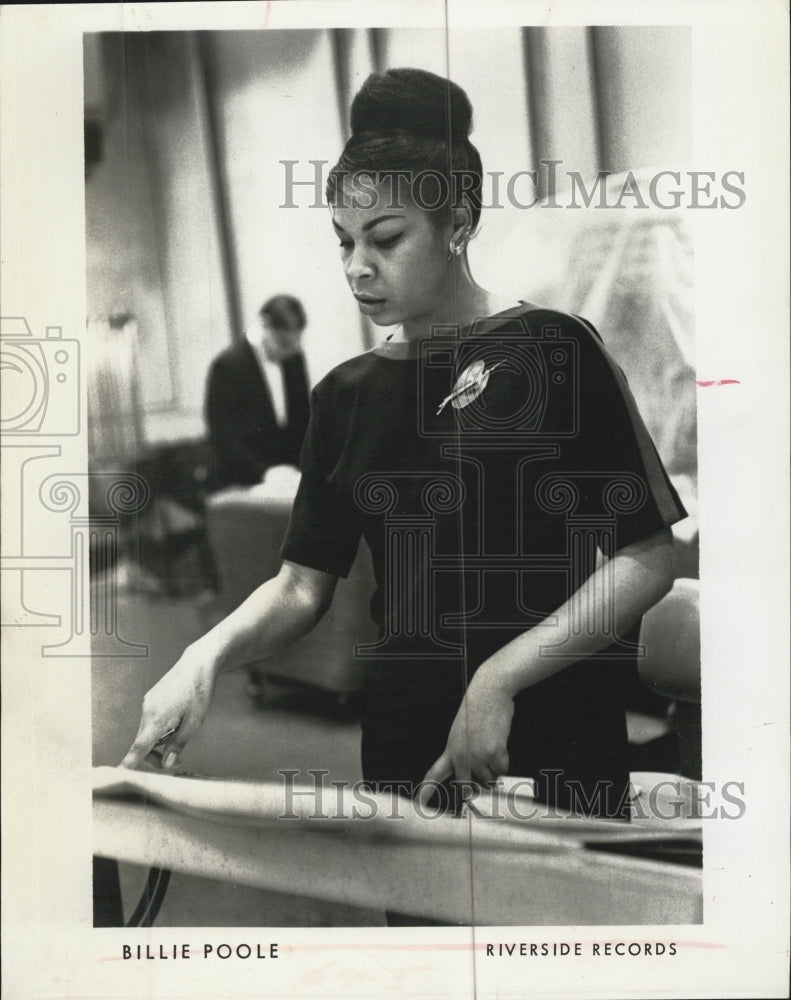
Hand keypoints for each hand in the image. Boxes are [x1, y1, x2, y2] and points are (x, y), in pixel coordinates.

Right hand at [120, 640, 219, 770]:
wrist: (198, 664)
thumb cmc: (199, 692)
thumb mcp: (194, 723)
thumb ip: (178, 744)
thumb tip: (166, 764)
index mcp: (157, 720)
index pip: (138, 748)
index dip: (129, 764)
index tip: (120, 776)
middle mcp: (147, 712)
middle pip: (143, 744)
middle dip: (157, 756)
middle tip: (179, 759)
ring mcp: (147, 703)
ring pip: (147, 732)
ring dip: (159, 741)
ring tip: (182, 731)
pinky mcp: (150, 698)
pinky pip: (150, 720)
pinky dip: (159, 728)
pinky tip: (176, 719)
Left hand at [418, 665, 514, 806]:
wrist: (489, 691)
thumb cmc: (478, 710)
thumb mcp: (463, 732)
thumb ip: (465, 754)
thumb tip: (478, 778)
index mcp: (451, 749)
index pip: (434, 774)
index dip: (426, 791)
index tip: (419, 804)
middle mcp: (461, 756)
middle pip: (467, 786)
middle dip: (477, 788)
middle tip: (484, 777)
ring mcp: (477, 755)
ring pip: (489, 779)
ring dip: (494, 769)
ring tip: (492, 746)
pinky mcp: (493, 752)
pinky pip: (502, 770)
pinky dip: (504, 761)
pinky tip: (499, 744)